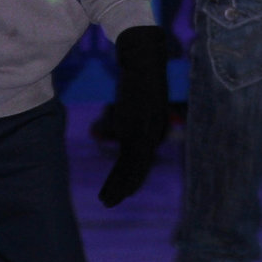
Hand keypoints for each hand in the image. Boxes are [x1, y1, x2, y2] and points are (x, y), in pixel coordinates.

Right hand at [98, 25, 170, 207]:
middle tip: (109, 203)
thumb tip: (118, 127)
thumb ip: (134, 117)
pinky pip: (126, 156)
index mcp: (156, 128)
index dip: (134, 178)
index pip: (144, 159)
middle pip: (139, 167)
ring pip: (132, 166)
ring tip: (105, 200)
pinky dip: (118, 174)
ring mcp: (145, 131)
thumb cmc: (141, 76)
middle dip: (124, 187)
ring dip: (118, 186)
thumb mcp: (140, 100)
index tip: (126, 192)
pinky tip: (108, 182)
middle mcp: (154, 133)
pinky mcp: (134, 126)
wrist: (144, 58)